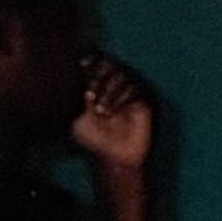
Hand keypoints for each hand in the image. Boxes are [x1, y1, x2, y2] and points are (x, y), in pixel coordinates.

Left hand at [68, 56, 153, 171]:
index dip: (88, 63)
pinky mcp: (142, 102)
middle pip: (109, 64)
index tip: (80, 67)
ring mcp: (128, 92)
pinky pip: (134, 89)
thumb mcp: (79, 115)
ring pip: (122, 75)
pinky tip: (111, 112)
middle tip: (90, 93)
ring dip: (109, 91)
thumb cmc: (93, 138)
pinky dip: (121, 98)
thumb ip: (81, 92)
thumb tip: (79, 68)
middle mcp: (113, 85)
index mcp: (97, 85)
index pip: (95, 64)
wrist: (113, 157)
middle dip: (98, 77)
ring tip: (100, 110)